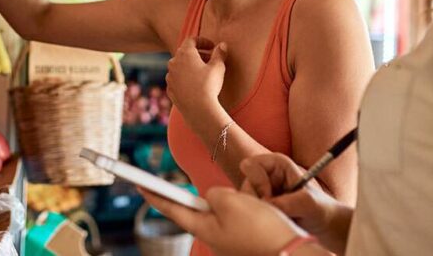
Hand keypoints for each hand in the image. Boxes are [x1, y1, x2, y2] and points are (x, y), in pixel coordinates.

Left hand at [139, 186, 307, 255]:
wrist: (293, 253)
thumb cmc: (261, 229)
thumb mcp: (231, 201)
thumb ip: (214, 194)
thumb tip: (212, 198)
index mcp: (203, 227)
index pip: (172, 207)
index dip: (154, 194)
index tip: (139, 184)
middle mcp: (212, 236)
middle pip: (201, 207)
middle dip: (213, 196)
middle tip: (215, 193)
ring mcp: (229, 240)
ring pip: (224, 209)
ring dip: (237, 202)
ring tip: (256, 207)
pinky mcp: (244, 240)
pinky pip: (240, 217)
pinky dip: (248, 208)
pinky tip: (261, 212)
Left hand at [166, 37, 226, 119]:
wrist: (198, 109)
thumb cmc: (209, 85)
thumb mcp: (218, 67)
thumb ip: (220, 53)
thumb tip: (222, 45)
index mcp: (184, 53)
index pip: (191, 40)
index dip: (203, 41)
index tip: (212, 46)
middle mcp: (173, 62)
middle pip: (185, 52)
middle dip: (198, 53)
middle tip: (210, 59)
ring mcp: (170, 76)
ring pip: (179, 66)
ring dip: (190, 66)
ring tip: (203, 72)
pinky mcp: (170, 89)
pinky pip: (177, 79)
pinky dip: (185, 78)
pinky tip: (195, 84)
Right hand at [240, 154, 348, 245]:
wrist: (326, 225)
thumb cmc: (321, 209)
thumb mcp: (308, 203)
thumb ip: (287, 202)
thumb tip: (266, 205)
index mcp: (277, 163)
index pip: (250, 165)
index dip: (257, 181)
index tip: (269, 196)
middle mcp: (266, 174)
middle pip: (245, 184)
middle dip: (257, 200)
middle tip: (275, 211)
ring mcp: (262, 189)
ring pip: (245, 199)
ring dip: (259, 210)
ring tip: (279, 217)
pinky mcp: (261, 204)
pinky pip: (248, 210)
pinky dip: (259, 217)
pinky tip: (275, 221)